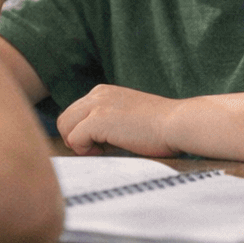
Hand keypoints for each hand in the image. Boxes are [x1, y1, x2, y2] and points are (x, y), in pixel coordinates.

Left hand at [57, 85, 181, 156]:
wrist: (178, 123)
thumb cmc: (160, 127)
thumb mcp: (127, 116)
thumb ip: (108, 120)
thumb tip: (87, 141)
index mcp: (104, 92)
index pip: (75, 113)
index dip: (83, 132)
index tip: (103, 143)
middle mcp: (98, 94)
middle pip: (65, 119)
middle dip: (76, 138)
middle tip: (98, 149)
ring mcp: (98, 105)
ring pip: (65, 127)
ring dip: (78, 144)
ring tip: (102, 149)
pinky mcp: (99, 120)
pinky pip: (74, 139)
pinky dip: (85, 150)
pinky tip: (106, 150)